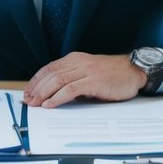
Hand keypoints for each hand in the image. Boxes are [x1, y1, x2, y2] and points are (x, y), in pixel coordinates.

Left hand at [22, 52, 146, 108]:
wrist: (135, 71)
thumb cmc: (113, 74)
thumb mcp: (90, 71)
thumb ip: (75, 77)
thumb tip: (55, 91)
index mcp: (76, 58)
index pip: (49, 68)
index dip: (36, 81)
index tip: (28, 92)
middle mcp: (79, 62)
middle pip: (51, 74)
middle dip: (36, 88)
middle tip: (28, 101)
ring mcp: (86, 71)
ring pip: (58, 80)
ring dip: (44, 93)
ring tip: (36, 104)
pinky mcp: (94, 81)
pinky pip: (70, 89)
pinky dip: (57, 97)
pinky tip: (50, 104)